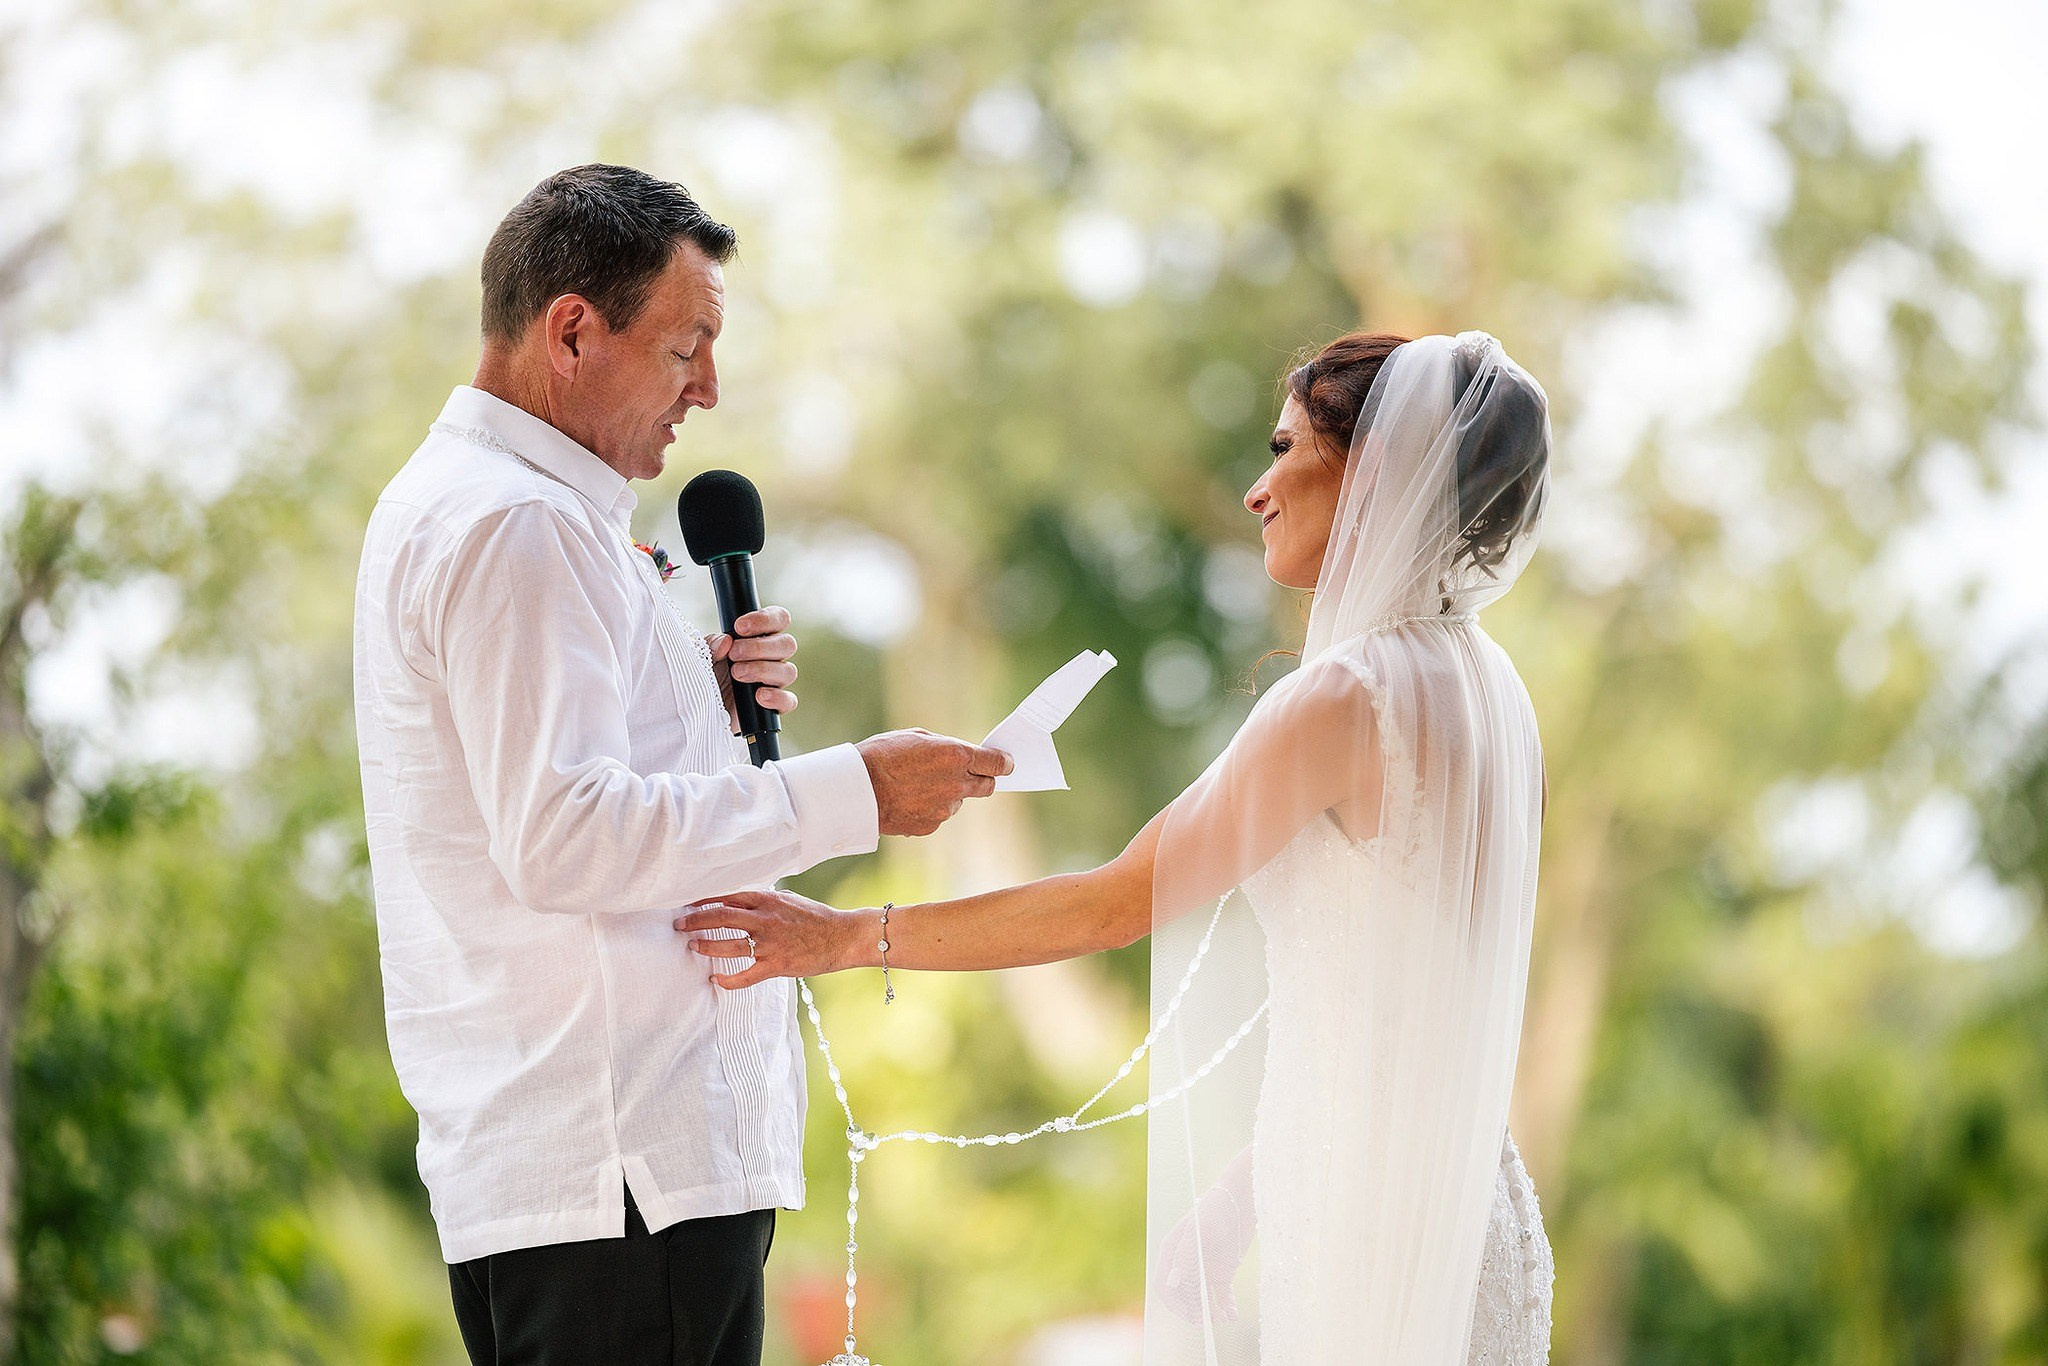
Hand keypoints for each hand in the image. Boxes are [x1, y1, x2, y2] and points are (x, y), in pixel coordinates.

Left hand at [674, 889, 864, 990]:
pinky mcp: (776, 965)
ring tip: (692, 946)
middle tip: (679, 925)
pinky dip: (728, 980)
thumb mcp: (788, 899)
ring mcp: (770, 944)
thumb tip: (739, 898)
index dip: (703, 900)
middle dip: (695, 921)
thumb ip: (763, 899)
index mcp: (767, 900)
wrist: (842, 937)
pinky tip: (716, 979)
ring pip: (728, 945)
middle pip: (721, 917)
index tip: (687, 903)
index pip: (727, 896)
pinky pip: (745, 975)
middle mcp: (765, 920)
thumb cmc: (816, 917)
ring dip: (706, 946)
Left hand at [707, 606, 798, 731]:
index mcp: (760, 638)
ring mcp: (775, 683)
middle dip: (759, 647)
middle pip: (787, 644)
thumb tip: (725, 641)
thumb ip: (711, 644)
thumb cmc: (704, 676)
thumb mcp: (701, 656)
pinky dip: (776, 697)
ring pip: (788, 671)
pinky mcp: (774, 707)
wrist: (699, 709)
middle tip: (734, 654)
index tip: (740, 627)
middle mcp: (772, 658)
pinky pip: (789, 700)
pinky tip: (759, 696)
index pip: (779, 619)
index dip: (765, 619)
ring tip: (737, 674)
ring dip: (762, 669)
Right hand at [856, 729, 1013, 835]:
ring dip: (948, 793)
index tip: (1005, 763)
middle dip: (982, 779)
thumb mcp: (917, 737)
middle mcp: (957, 785)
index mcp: (957, 757)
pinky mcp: (932, 825)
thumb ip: (946, 747)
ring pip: (958, 801)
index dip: (1004, 763)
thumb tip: (960, 756)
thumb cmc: (882, 756)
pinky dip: (930, 808)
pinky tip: (908, 798)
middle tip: (969, 773)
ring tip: (917, 784)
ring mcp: (945, 809)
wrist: (857, 790)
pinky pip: (939, 815)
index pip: (997, 763)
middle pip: (987, 786)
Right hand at [1153, 1183, 1249, 1323]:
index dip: (1174, 1302)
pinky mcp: (1222, 1272)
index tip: (1188, 1314)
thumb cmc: (1216, 1209)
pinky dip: (1226, 1307)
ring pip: (1202, 1299)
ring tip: (1223, 1318)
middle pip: (1183, 1296)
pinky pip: (1221, 1296)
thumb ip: (1185, 1256)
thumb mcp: (1199, 1230)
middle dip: (1193, 1311)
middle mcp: (1185, 1264)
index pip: (1165, 1285)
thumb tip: (1172, 1283)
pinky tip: (1232, 1315)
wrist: (1242, 1200)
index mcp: (1172, 1252)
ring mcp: (1204, 1270)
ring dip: (1210, 1312)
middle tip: (1207, 1321)